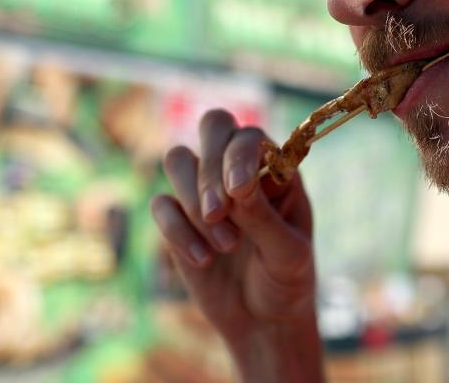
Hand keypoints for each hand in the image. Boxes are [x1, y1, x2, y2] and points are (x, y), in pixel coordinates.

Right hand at [150, 109, 322, 379]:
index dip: (237, 155)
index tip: (237, 191)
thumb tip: (236, 183)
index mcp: (276, 169)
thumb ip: (263, 216)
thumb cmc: (287, 280)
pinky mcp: (178, 220)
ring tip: (226, 245)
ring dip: (194, 201)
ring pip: (178, 158)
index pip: (249, 136)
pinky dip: (178, 231)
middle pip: (213, 126)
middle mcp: (240, 170)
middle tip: (219, 212)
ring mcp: (205, 191)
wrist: (264, 322)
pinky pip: (160, 205)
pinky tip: (204, 260)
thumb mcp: (288, 253)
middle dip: (209, 166)